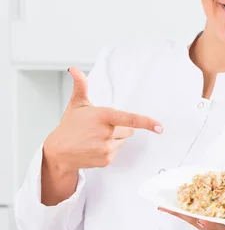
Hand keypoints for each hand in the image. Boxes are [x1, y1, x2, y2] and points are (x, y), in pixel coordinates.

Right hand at [44, 66, 163, 173]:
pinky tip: (95, 147)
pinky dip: (109, 150)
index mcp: (103, 116)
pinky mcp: (106, 160)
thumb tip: (74, 69)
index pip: (129, 118)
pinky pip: (116, 152)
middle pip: (128, 129)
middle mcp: (106, 133)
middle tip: (101, 127)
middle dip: (120, 127)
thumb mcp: (77, 104)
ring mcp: (106, 148)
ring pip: (122, 141)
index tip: (159, 126)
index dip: (146, 122)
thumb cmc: (70, 126)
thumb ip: (80, 86)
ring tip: (95, 138)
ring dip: (114, 139)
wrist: (59, 152)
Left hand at [158, 207, 224, 229]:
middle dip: (185, 213)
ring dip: (179, 212)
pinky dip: (184, 212)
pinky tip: (171, 207)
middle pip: (199, 222)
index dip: (211, 225)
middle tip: (169, 205)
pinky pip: (195, 220)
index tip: (202, 219)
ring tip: (164, 204)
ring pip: (193, 220)